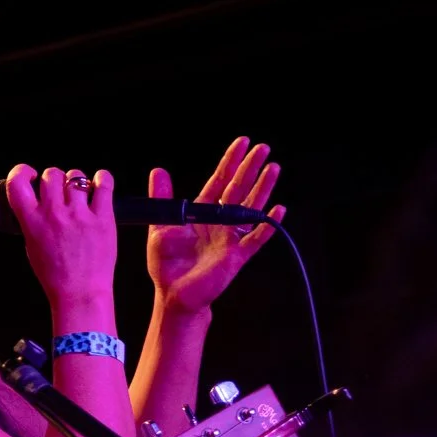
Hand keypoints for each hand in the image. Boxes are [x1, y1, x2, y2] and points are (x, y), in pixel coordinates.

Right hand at [3, 164, 118, 308]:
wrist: (80, 292)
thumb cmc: (56, 275)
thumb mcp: (31, 247)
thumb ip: (32, 221)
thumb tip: (37, 203)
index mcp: (32, 221)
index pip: (17, 182)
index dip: (22, 171)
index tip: (30, 175)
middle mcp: (54, 214)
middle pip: (51, 174)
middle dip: (54, 179)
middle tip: (59, 190)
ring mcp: (80, 214)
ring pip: (76, 176)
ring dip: (77, 181)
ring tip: (80, 192)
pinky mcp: (103, 217)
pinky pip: (104, 184)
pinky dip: (103, 179)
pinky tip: (100, 182)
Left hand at [147, 136, 284, 315]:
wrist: (173, 293)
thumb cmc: (166, 263)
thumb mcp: (159, 226)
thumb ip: (162, 199)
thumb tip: (159, 170)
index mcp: (200, 212)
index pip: (219, 181)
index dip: (230, 162)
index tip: (242, 143)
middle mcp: (218, 221)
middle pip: (238, 189)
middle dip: (250, 168)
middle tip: (263, 148)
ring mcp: (230, 237)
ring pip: (250, 208)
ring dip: (262, 188)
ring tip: (273, 168)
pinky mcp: (236, 256)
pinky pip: (255, 238)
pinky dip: (266, 224)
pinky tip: (278, 210)